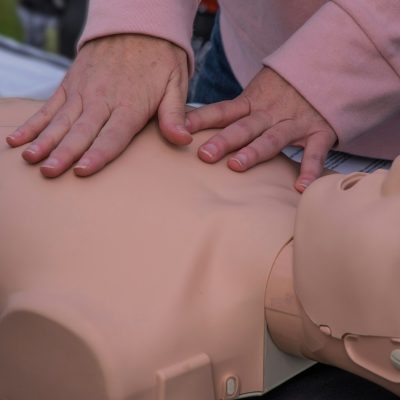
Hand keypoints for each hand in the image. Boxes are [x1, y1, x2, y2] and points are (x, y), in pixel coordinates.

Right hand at [6, 34, 190, 176]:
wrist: (139, 24)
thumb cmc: (161, 60)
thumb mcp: (176, 85)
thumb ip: (174, 115)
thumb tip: (184, 140)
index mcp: (129, 104)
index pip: (112, 135)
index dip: (97, 154)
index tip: (82, 170)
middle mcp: (102, 99)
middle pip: (82, 131)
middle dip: (64, 153)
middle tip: (49, 172)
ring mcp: (83, 91)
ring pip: (61, 120)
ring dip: (44, 140)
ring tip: (29, 158)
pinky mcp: (71, 84)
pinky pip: (50, 106)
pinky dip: (34, 122)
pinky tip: (18, 137)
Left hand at [185, 68, 336, 191]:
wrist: (325, 69)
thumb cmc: (283, 89)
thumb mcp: (257, 93)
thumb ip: (235, 112)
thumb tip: (196, 127)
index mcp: (252, 103)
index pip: (222, 111)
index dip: (201, 120)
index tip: (181, 130)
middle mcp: (270, 113)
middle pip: (244, 127)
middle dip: (224, 140)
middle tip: (205, 154)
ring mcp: (295, 122)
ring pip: (272, 138)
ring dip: (254, 151)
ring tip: (236, 166)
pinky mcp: (319, 132)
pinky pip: (315, 152)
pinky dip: (309, 169)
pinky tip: (301, 188)